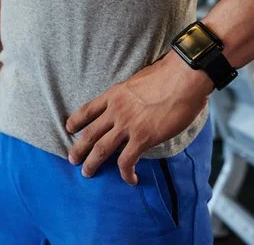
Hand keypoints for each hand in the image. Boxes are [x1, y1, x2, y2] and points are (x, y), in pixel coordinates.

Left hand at [65, 51, 213, 185]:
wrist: (184, 77)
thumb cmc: (168, 74)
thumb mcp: (138, 80)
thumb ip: (131, 94)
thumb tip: (136, 101)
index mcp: (114, 94)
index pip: (88, 109)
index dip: (76, 120)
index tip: (69, 128)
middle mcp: (116, 110)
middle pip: (89, 133)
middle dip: (78, 148)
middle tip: (72, 159)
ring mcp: (127, 124)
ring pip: (101, 149)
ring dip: (91, 163)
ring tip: (87, 173)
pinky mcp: (143, 137)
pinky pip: (127, 161)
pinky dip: (125, 173)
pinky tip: (130, 179)